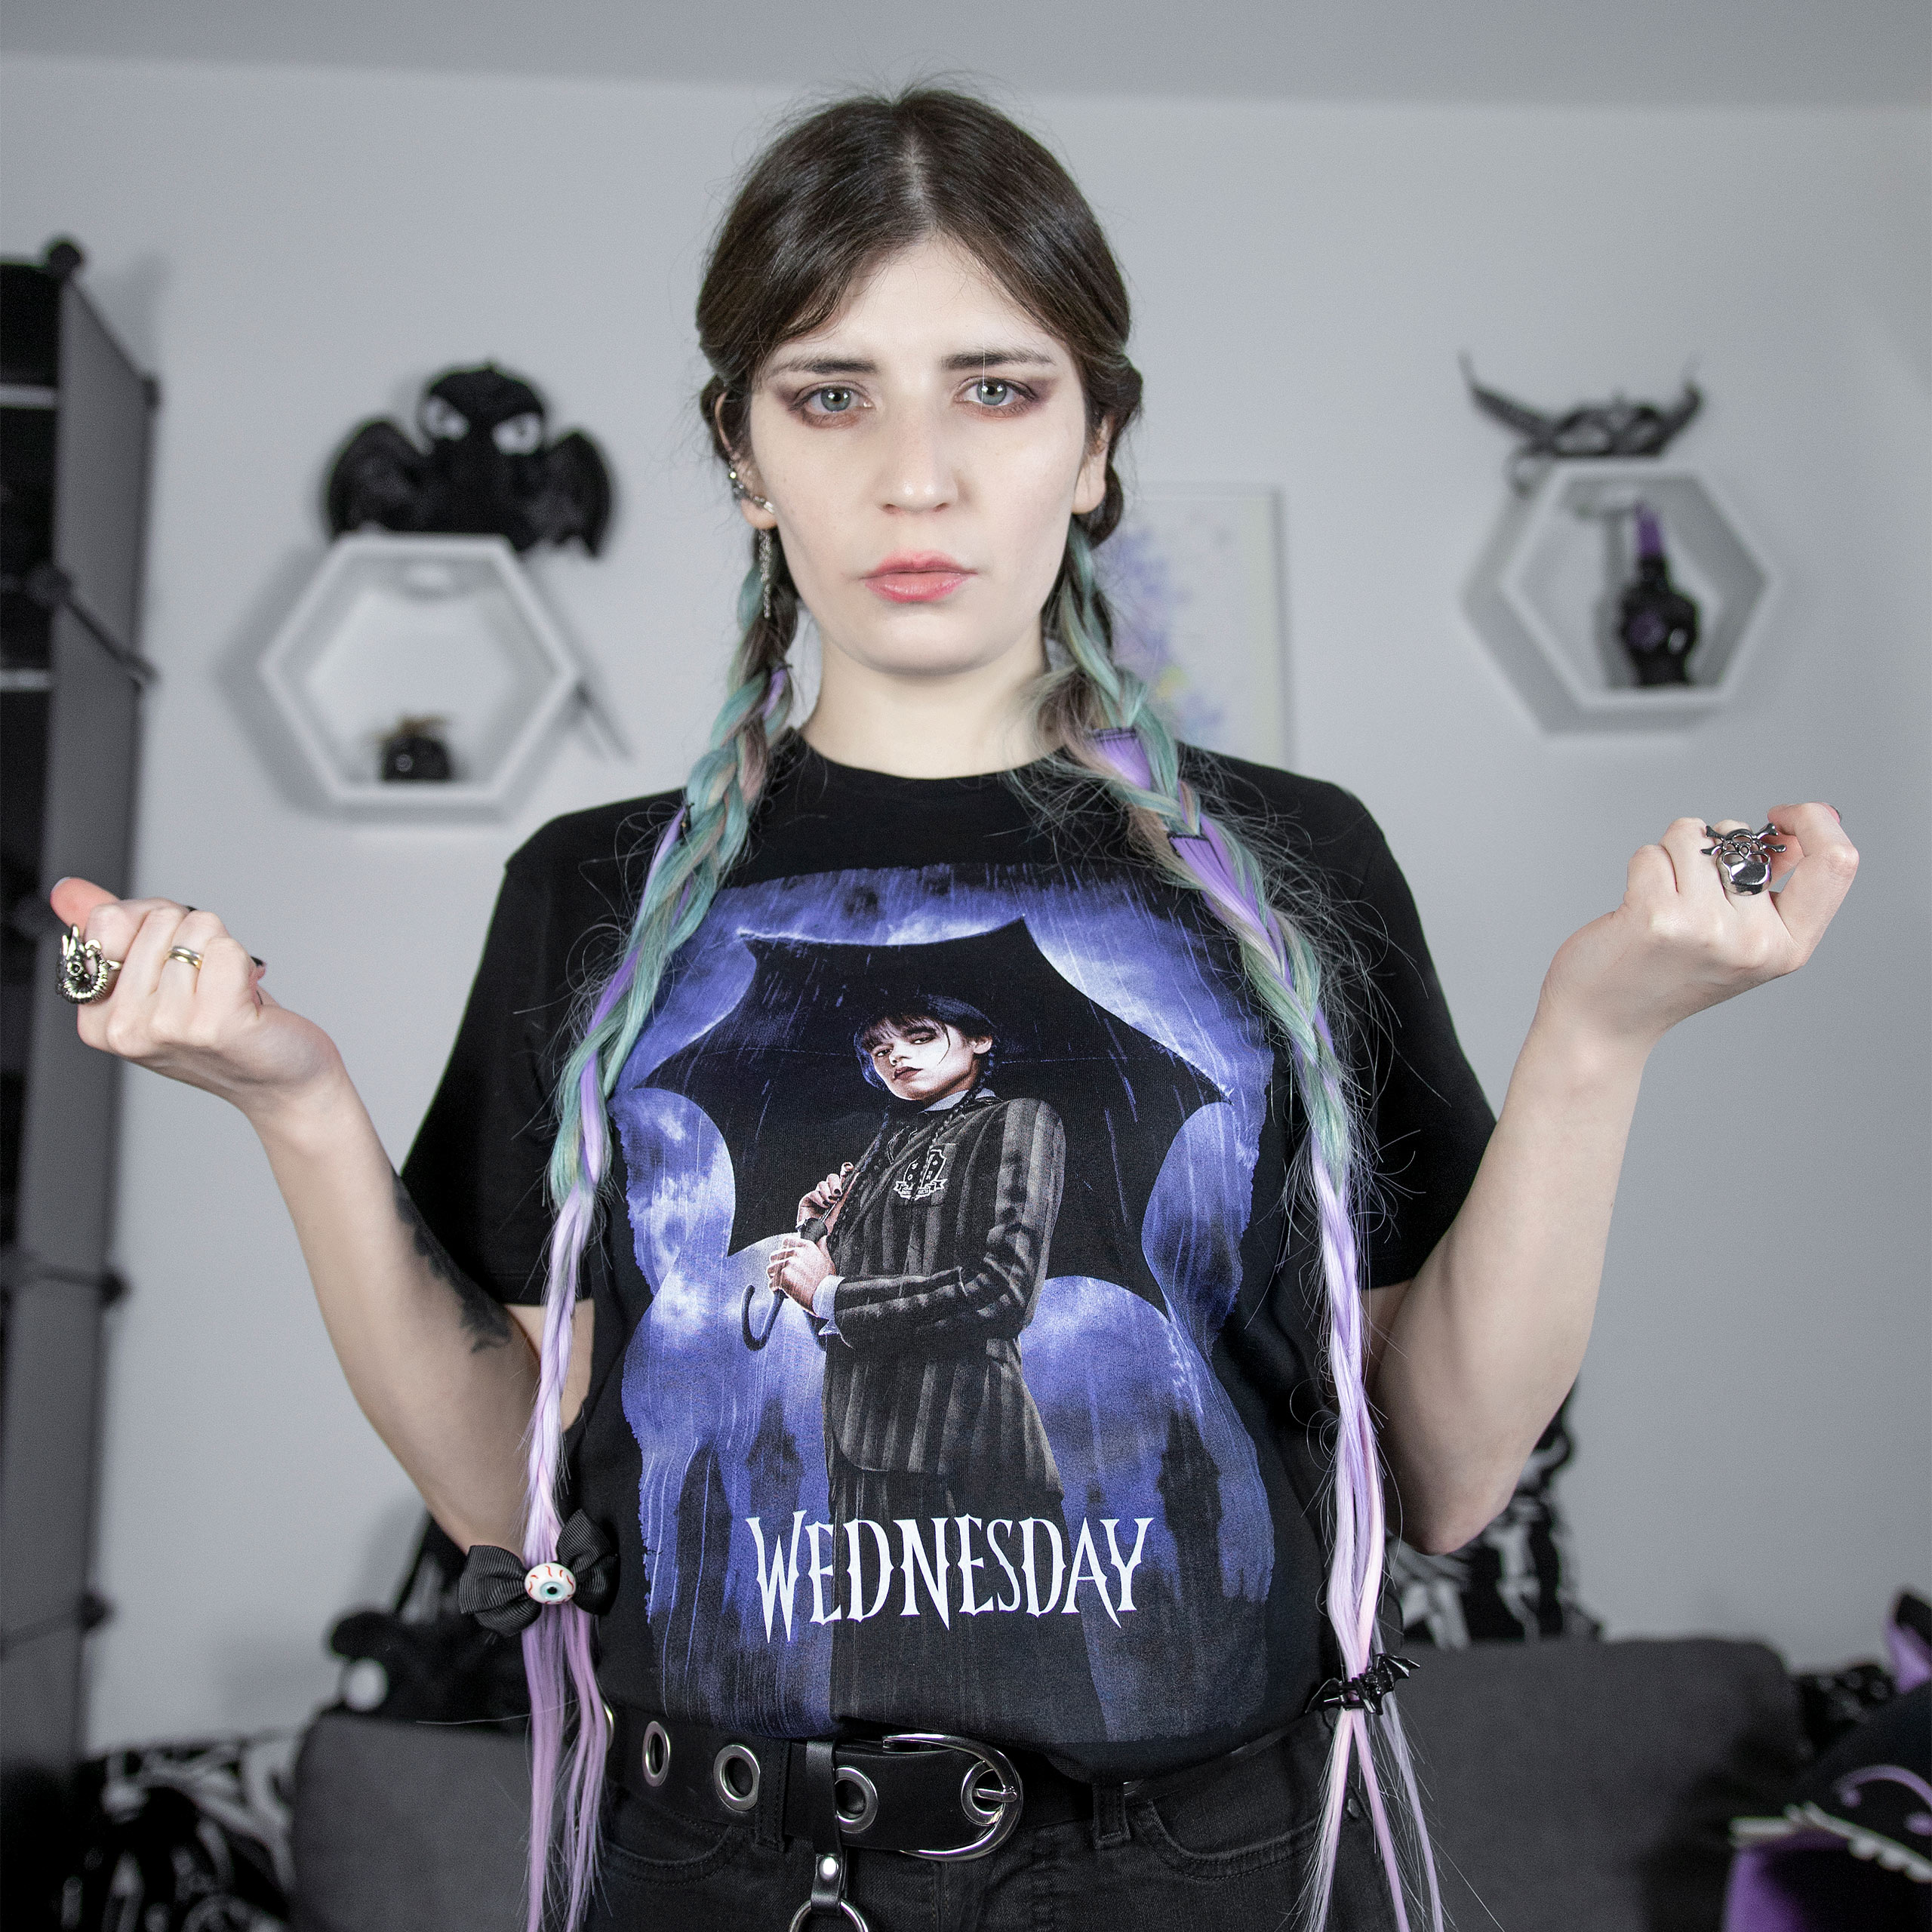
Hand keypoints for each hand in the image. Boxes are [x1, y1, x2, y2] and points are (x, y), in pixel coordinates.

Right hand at [50, 877, 343, 1122]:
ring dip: (223, 953)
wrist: (281, 1080)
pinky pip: (227, 948)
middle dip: (194, 939)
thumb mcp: (157, 979)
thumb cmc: (223, 1026)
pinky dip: (245, 963)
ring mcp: (167, 1028)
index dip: (154, 923)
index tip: (174, 961)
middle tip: (209, 984)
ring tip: (227, 995)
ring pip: (197, 929)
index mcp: (97, 1016)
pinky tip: (245, 999)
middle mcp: (124, 1028)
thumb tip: (66, 890)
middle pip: (158, 919)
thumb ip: (112, 932)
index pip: (107, 920)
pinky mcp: (213, 1025)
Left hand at [765, 1236, 832, 1308]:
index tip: (785, 1259)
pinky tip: (781, 1292)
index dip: (783, 1250)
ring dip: (774, 1277)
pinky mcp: (783, 1277)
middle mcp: (796, 1252)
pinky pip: (771, 1283)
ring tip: (780, 1284)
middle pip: (775, 1255)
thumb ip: (822, 1248)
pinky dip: (774, 1289)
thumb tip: (822, 1239)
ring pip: (770, 1269)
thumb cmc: (828, 1281)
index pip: (786, 1241)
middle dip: (776, 1265)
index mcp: (806, 1246)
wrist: (827, 1295)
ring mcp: (789, 1264)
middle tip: (782, 1275)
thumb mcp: (828, 1260)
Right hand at [796, 1162, 853, 1229]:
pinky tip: (823, 1206)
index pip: (842, 1177)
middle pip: (831, 1177)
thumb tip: (858, 1175)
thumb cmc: (833, 1227)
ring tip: (831, 1203)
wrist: (820, 1239)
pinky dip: (819, 1198)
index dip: (844, 1170)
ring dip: (827, 1192)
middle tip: (838, 1193)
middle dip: (835, 1183)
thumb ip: (849, 1191)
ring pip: (822, 1183)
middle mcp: (829, 1193)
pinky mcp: (807, 1200)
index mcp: (840, 1194)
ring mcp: (818, 1196)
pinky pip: (813, 1193)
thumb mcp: (844, 1207)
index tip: (848, 1168)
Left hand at [1539, 804, 1857, 1055]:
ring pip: (1695, 837)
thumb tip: (1792, 834)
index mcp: (1790, 946)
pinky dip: (1642, 868)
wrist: (1607, 1021)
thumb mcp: (1742, 941)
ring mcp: (1706, 928)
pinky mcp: (1657, 916)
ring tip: (1663, 902)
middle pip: (1742, 840)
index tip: (1782, 815)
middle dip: (1713, 847)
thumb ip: (1773, 891)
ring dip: (1671, 857)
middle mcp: (1754, 941)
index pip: (1836, 862)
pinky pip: (1653, 852)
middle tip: (1689, 896)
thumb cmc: (1669, 973)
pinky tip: (1637, 908)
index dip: (1815, 821)